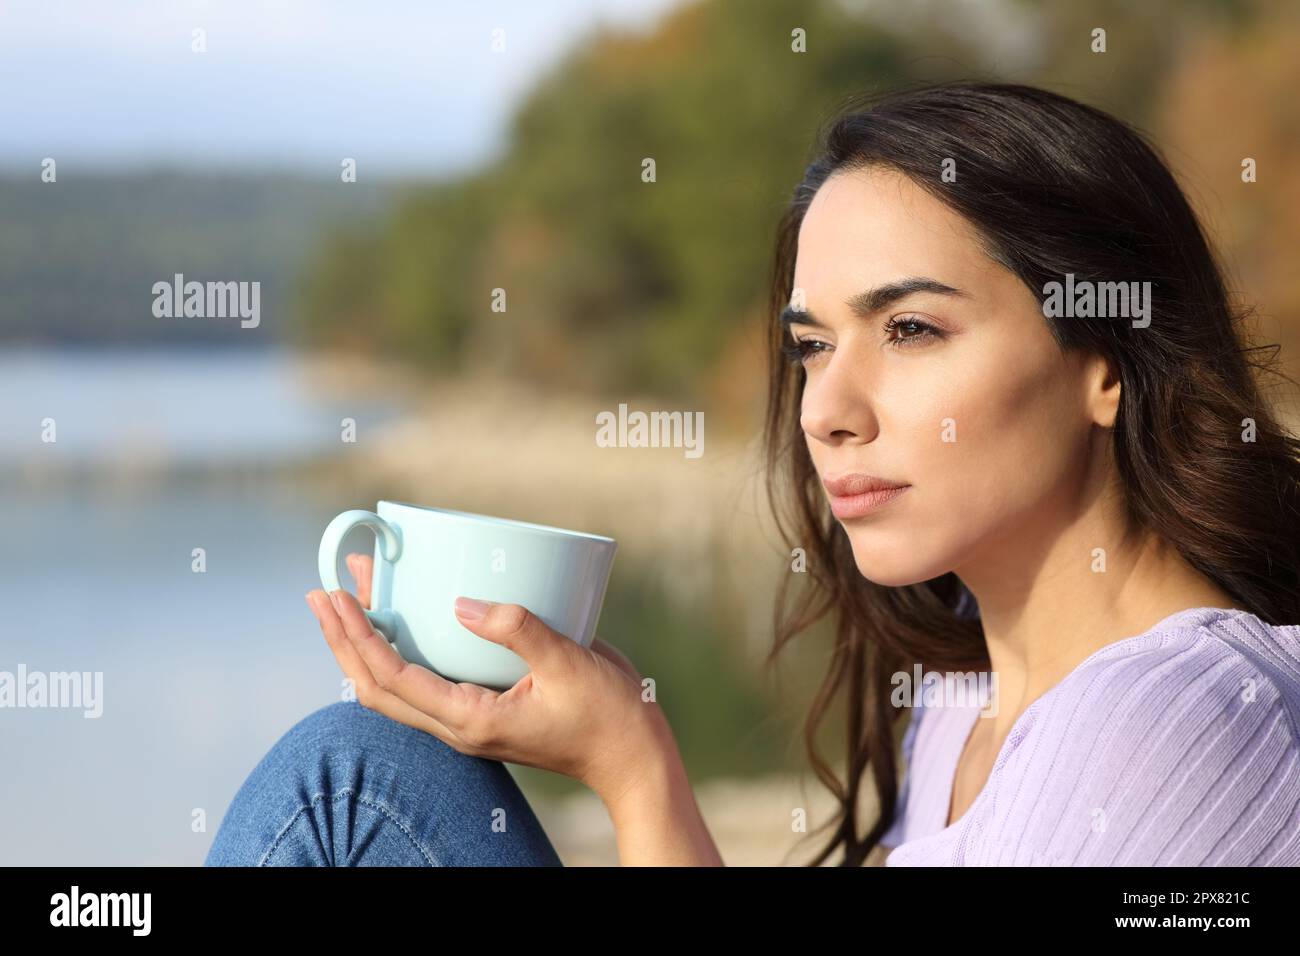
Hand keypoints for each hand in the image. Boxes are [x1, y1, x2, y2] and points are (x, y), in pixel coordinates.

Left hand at [306, 553, 662, 803]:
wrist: (631, 756)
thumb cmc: (606, 715)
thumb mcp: (568, 664)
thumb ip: (516, 630)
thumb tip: (461, 603)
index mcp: (471, 720)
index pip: (392, 679)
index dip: (358, 637)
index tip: (338, 596)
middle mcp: (459, 725)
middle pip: (375, 688)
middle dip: (344, 640)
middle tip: (322, 592)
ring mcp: (467, 721)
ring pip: (394, 687)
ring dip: (365, 644)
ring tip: (351, 598)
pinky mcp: (481, 709)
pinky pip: (423, 682)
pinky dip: (400, 649)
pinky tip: (402, 621)